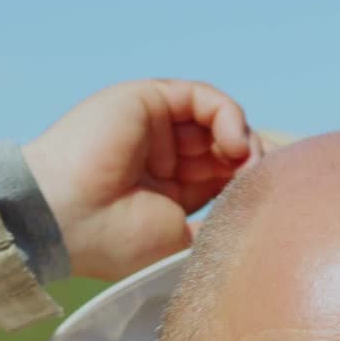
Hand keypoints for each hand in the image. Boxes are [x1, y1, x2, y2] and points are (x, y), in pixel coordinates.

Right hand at [23, 80, 260, 281]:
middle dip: (252, 163)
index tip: (273, 203)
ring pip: (218, 121)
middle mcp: (163, 156)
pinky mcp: (150, 100)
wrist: (65, 218)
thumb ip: (218, 225)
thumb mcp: (183, 242)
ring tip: (247, 166)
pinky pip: (204, 98)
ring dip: (244, 142)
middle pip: (225, 147)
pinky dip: (228, 117)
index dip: (250, 184)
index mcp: (169, 192)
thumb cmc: (116, 241)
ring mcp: (156, 127)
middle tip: (266, 183)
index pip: (223, 177)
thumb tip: (261, 219)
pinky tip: (233, 146)